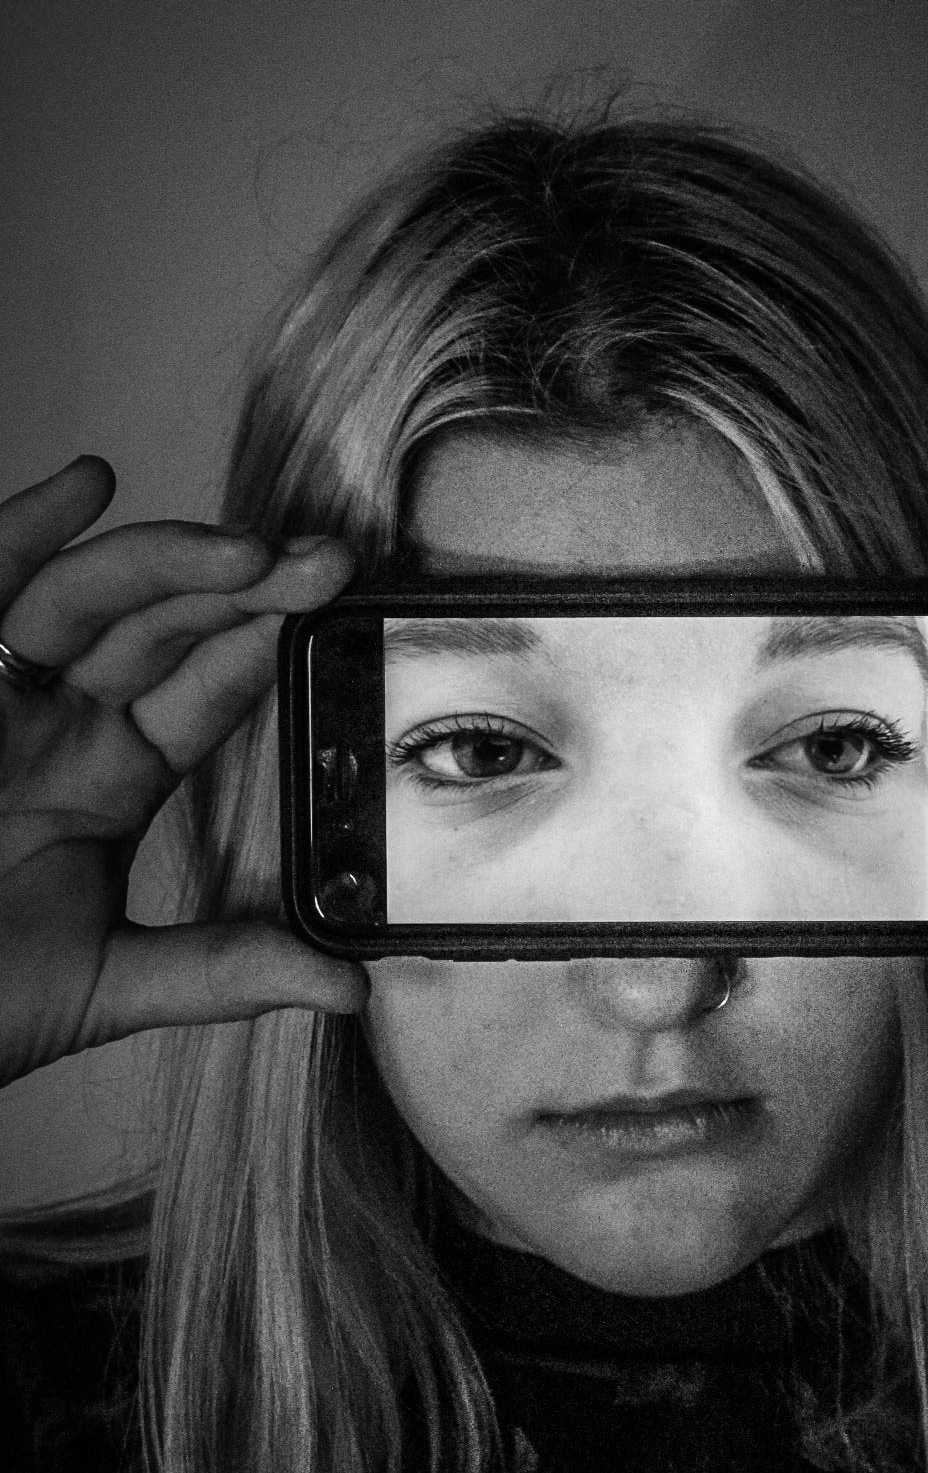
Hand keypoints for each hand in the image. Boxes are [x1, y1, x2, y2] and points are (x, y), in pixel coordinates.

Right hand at [0, 458, 366, 1086]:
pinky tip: (83, 484)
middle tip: (327, 563)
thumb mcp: (111, 981)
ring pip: (88, 597)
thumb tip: (349, 988)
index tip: (340, 606)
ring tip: (247, 550)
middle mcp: (60, 720)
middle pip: (165, 626)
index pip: (206, 690)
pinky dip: (20, 529)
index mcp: (110, 774)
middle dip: (247, 587)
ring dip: (166, 561)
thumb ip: (225, 971)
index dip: (267, 642)